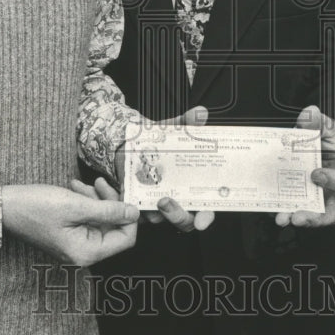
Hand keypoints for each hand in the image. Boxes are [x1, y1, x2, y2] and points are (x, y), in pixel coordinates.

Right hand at [1, 184, 138, 265]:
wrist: (5, 207)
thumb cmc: (36, 207)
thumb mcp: (76, 205)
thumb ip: (108, 210)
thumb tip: (134, 213)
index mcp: (87, 252)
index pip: (125, 239)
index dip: (129, 216)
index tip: (124, 195)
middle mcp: (83, 253)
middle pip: (113, 228)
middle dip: (109, 203)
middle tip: (100, 182)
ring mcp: (76, 243)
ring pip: (100, 220)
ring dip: (96, 199)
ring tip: (82, 184)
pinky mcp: (69, 233)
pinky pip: (87, 218)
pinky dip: (85, 202)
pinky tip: (75, 188)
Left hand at [114, 106, 215, 233]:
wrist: (128, 144)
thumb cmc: (156, 142)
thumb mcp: (170, 130)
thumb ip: (185, 123)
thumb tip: (199, 113)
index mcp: (192, 186)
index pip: (206, 208)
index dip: (207, 216)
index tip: (202, 221)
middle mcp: (178, 199)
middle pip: (185, 220)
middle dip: (178, 216)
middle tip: (166, 202)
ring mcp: (157, 204)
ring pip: (162, 220)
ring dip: (157, 213)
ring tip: (151, 197)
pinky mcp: (139, 204)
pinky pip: (138, 214)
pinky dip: (135, 208)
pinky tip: (130, 196)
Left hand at [275, 105, 334, 228]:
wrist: (324, 148)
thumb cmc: (334, 143)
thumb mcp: (329, 130)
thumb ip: (320, 123)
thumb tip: (310, 112)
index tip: (316, 174)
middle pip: (333, 212)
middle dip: (315, 218)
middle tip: (298, 216)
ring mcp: (322, 199)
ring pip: (314, 216)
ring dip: (297, 218)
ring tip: (282, 218)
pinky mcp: (307, 201)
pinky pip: (297, 209)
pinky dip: (285, 210)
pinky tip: (272, 208)